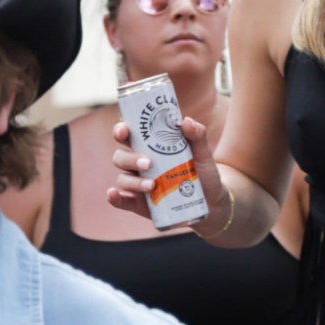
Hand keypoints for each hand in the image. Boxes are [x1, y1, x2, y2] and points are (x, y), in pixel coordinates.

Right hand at [105, 115, 223, 222]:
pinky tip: (113, 195)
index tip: (125, 131)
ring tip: (152, 185)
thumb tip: (185, 121)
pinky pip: (121, 200)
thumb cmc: (202, 173)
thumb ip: (197, 136)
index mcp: (149, 147)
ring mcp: (137, 184)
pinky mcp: (138, 203)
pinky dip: (114, 198)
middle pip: (120, 157)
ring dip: (133, 181)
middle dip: (130, 158)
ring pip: (123, 178)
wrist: (211, 201)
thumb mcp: (203, 154)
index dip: (121, 131)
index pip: (128, 136)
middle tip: (148, 163)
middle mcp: (138, 164)